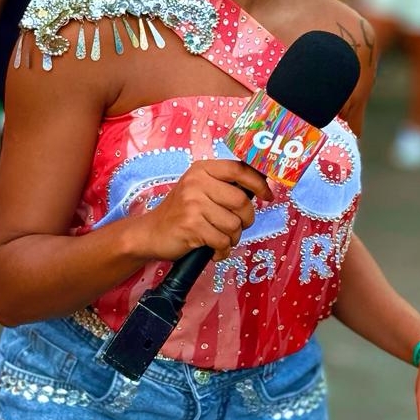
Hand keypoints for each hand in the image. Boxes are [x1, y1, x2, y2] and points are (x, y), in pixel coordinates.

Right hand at [142, 161, 270, 261]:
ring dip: (232, 238)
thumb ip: (225, 185)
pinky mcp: (191, 226)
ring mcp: (193, 203)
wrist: (151, 232)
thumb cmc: (182, 212)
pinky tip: (213, 249)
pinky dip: (222, 250)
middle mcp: (197, 182)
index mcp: (202, 169)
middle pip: (242, 201)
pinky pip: (222, 241)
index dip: (259, 183)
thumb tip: (262, 185)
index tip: (268, 195)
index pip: (239, 169)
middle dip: (246, 220)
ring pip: (234, 224)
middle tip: (237, 227)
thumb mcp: (200, 189)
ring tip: (220, 238)